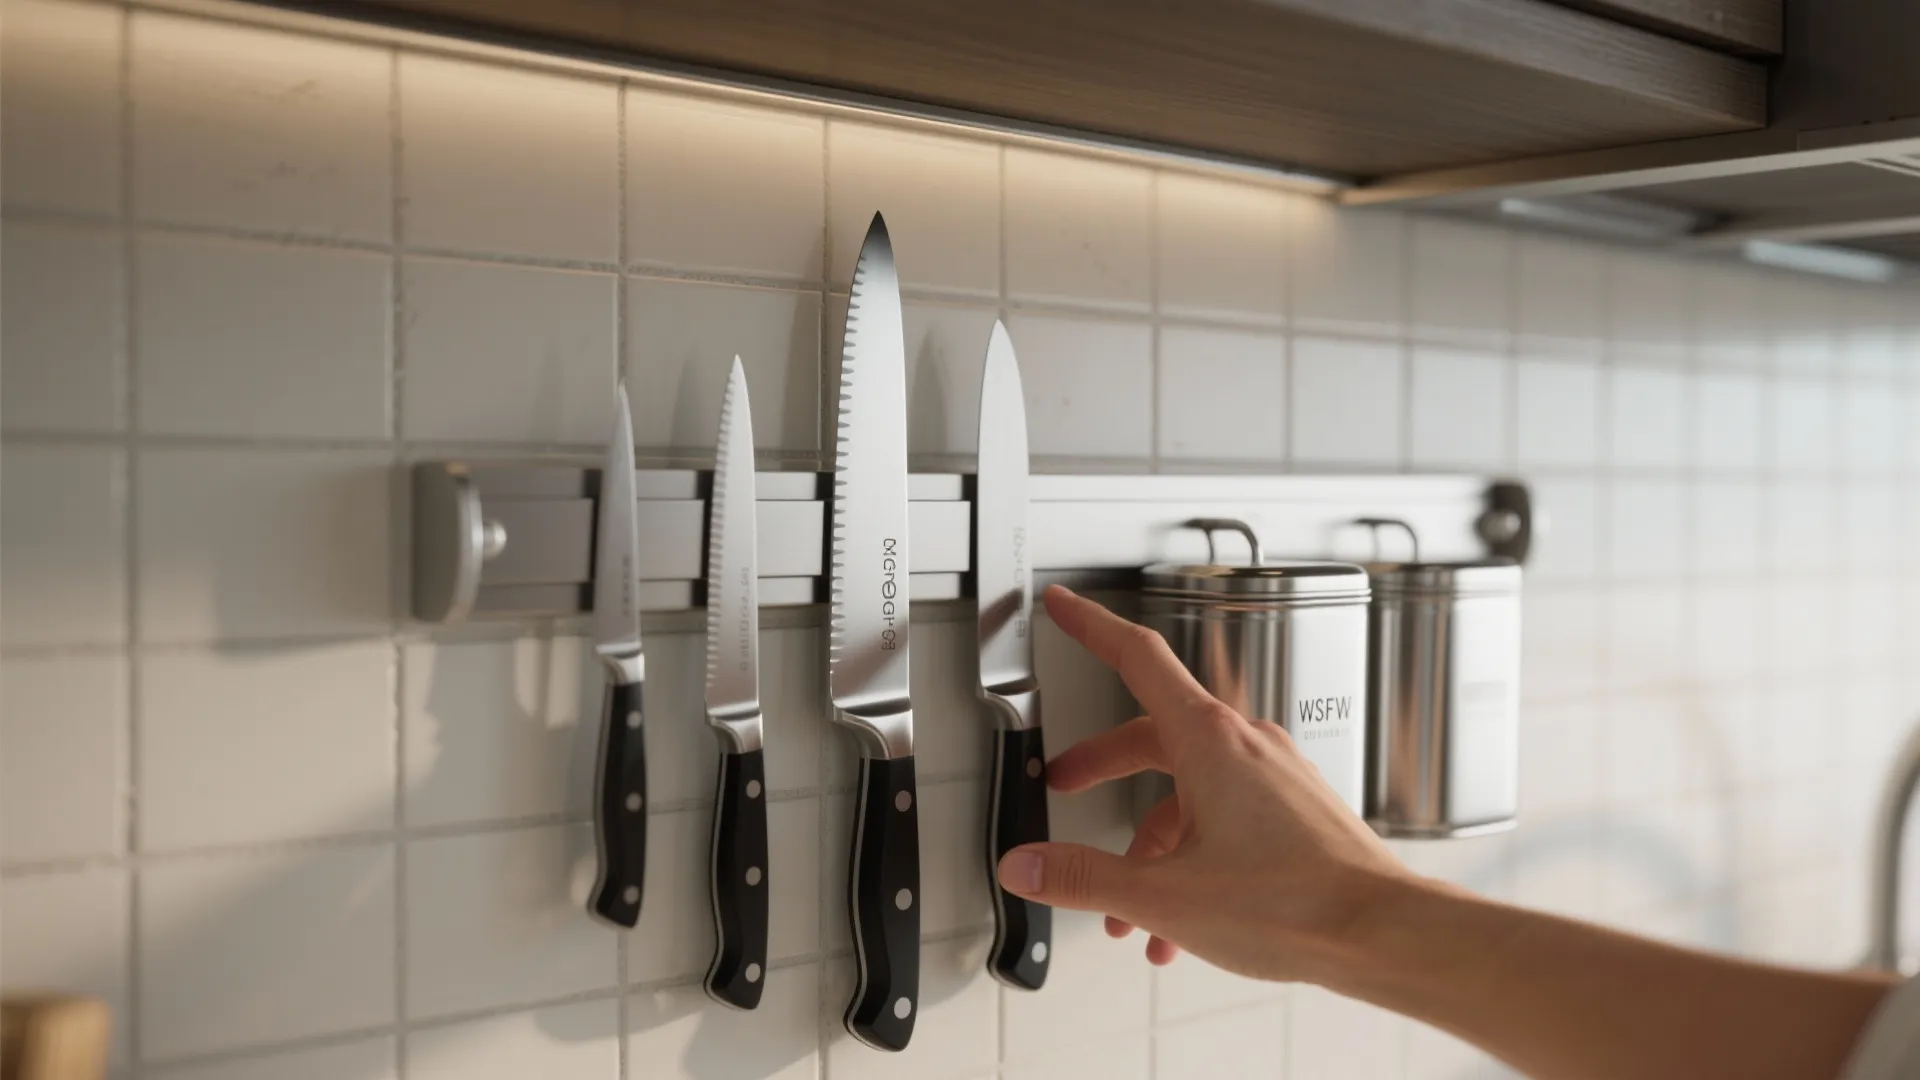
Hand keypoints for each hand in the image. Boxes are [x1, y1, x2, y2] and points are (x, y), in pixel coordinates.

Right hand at [995, 585, 1412, 984]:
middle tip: (1065, 780)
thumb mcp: (1163, 894)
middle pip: (1151, 733)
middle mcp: (1245, 745)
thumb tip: (1028, 866)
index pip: (1137, 657)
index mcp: (1208, 740)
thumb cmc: (1296, 905)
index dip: (1090, 628)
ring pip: (1189, 791)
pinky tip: (1178, 924)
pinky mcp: (1295, 811)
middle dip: (1100, 766)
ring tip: (1128, 907)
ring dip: (1148, 843)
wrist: (1380, 935)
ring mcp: (1274, 777)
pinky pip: (1225, 819)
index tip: (1064, 606)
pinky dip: (1190, 860)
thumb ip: (1083, 876)